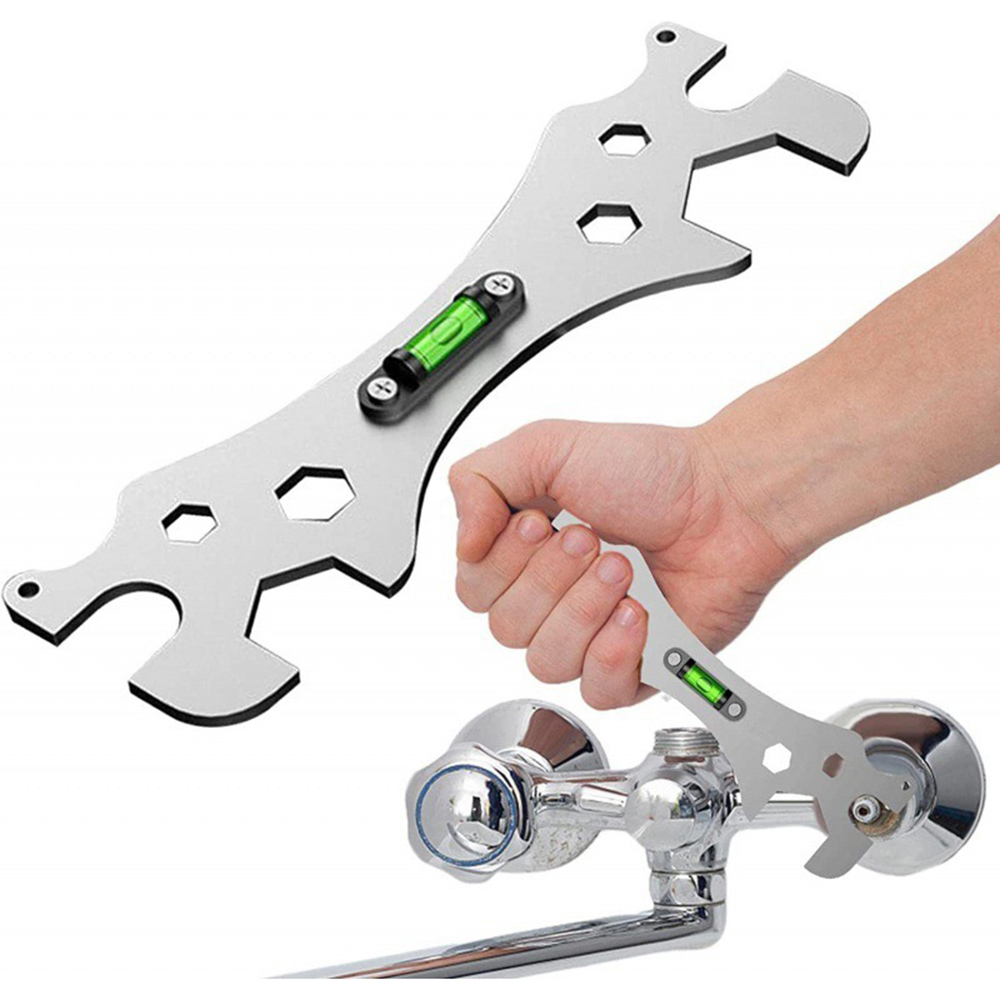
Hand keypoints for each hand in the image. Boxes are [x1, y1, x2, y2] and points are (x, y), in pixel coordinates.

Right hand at [448, 420, 794, 708]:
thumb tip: (462, 542)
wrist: (727, 499)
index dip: (504, 560)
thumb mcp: (546, 446)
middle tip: (593, 539)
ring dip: (585, 608)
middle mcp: (550, 596)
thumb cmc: (651, 471)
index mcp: (522, 550)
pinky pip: (595, 691)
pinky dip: (614, 651)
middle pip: (504, 628)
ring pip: (544, 662)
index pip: (472, 587)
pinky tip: (638, 614)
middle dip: (552, 578)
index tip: (542, 520)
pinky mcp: (631, 669)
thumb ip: (478, 480)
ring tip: (625, 569)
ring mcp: (589, 635)